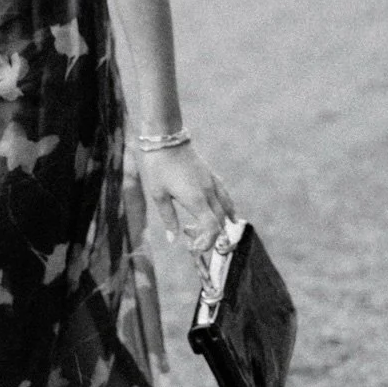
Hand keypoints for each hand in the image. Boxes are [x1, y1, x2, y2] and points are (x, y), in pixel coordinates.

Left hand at [143, 126, 234, 271]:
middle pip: (219, 221)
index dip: (208, 242)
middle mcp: (208, 192)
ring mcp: (212, 183)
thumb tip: (173, 240)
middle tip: (195, 241)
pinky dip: (228, 208)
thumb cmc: (158, 167)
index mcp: (196, 199)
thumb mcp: (158, 195)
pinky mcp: (211, 175)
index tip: (196, 248)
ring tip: (218, 234)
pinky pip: (225, 195)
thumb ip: (169, 219)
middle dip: (211, 236)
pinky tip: (229, 214)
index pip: (211, 228)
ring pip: (226, 208)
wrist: (166, 138)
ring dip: (223, 223)